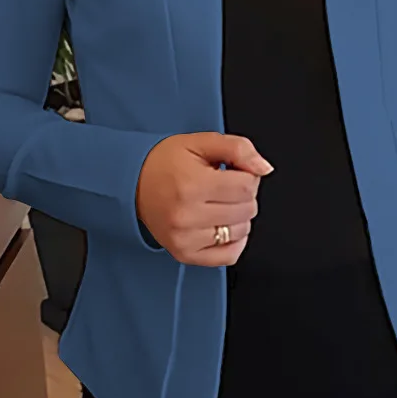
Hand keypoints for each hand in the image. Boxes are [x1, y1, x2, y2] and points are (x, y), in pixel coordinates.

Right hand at [136, 132, 273, 265]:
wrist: (132, 182)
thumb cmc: (166, 162)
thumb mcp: (201, 142)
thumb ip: (238, 149)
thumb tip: (264, 168)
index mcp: (192, 184)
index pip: (247, 187)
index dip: (248, 175)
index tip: (234, 171)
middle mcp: (187, 215)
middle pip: (247, 209)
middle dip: (244, 194)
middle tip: (225, 185)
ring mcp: (185, 238)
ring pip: (241, 231)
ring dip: (239, 216)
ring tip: (219, 202)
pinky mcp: (184, 254)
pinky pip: (229, 256)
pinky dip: (235, 240)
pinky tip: (224, 224)